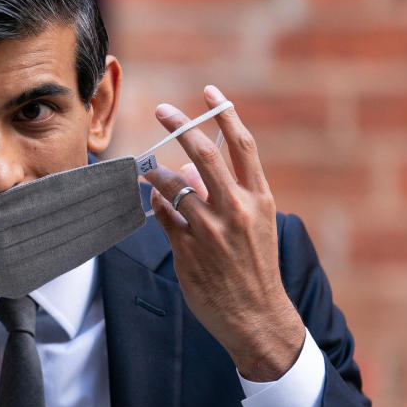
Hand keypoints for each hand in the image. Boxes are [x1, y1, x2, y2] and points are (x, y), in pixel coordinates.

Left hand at [144, 85, 303, 380]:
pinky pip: (165, 215)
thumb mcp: (255, 225)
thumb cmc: (256, 267)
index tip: (209, 90)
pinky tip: (153, 199)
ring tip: (146, 168)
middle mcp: (237, 209)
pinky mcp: (189, 249)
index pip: (243, 144)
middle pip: (205, 154)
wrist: (257, 316)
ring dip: (156, 171)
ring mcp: (211, 230)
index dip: (225, 112)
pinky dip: (156, 201)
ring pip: (174, 184)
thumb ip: (227, 193)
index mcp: (259, 198)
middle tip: (160, 109)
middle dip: (180, 125)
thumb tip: (193, 170)